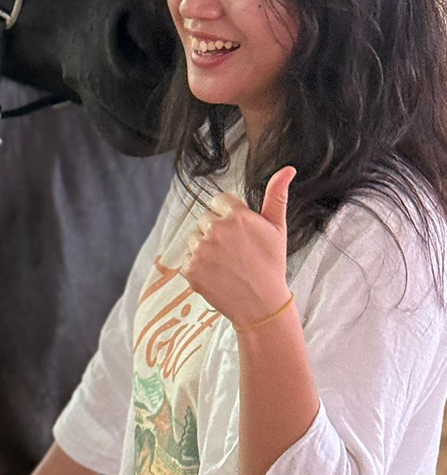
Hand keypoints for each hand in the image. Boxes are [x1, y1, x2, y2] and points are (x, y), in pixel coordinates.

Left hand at [180, 166, 294, 326]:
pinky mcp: (190, 269)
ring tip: (227, 264)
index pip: (218, 201)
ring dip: (205, 248)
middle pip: (205, 219)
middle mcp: (216, 230)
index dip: (229, 216)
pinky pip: (187, 259)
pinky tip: (217, 275)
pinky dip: (198, 267)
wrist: (262, 305)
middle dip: (216, 232)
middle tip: (236, 252)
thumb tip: (287, 169)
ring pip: (194, 238)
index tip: (240, 233)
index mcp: (236, 216)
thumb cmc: (271, 265)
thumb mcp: (277, 228)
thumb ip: (276, 196)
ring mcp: (201, 250)